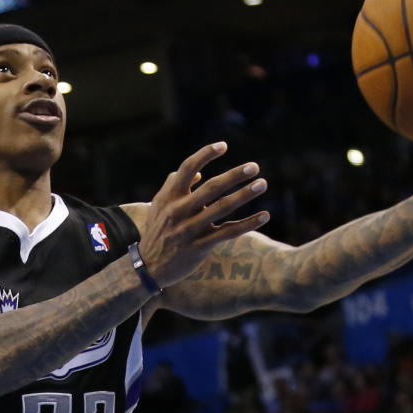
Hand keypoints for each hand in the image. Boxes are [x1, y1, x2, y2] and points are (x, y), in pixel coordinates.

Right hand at [138, 142, 268, 287]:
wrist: (148, 267)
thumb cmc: (156, 232)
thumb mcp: (158, 206)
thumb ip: (174, 186)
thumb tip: (199, 174)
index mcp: (170, 197)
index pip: (188, 169)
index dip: (205, 154)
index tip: (224, 145)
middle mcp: (179, 210)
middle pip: (211, 187)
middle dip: (234, 175)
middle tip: (254, 166)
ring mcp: (190, 229)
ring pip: (222, 208)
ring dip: (244, 195)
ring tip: (262, 184)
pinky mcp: (200, 246)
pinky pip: (228, 232)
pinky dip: (248, 224)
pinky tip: (265, 216)